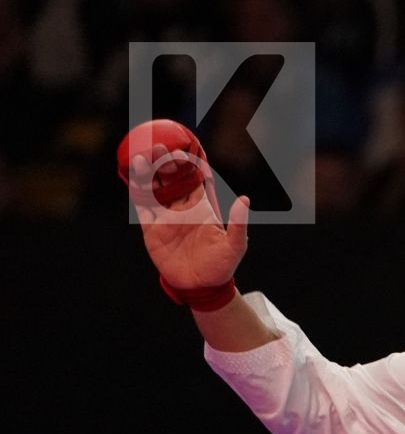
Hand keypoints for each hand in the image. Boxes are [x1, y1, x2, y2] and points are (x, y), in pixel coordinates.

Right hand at [125, 142, 249, 304]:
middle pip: (170, 179)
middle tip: (157, 146)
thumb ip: (238, 224)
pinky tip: (130, 177)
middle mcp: (181, 208)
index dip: (188, 164)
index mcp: (201, 208)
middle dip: (163, 162)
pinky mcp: (151, 229)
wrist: (201, 287)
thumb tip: (245, 199)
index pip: (193, 179)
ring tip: (140, 157)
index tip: (183, 150)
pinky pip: (141, 207)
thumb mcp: (235, 246)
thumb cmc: (221, 266)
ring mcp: (164, 217)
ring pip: (153, 189)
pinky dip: (136, 192)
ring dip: (146, 173)